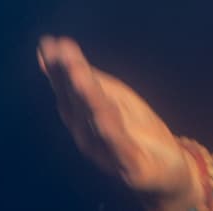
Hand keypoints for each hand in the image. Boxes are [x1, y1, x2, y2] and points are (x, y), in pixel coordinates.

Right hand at [37, 34, 196, 205]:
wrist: (165, 168)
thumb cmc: (132, 128)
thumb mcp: (110, 95)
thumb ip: (84, 74)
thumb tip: (53, 45)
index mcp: (80, 115)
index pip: (66, 88)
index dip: (57, 67)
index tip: (48, 44)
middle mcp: (86, 134)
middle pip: (78, 102)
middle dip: (70, 77)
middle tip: (62, 53)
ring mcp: (106, 152)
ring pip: (96, 120)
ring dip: (87, 97)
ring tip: (79, 72)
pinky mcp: (130, 167)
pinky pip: (121, 147)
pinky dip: (111, 131)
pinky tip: (105, 114)